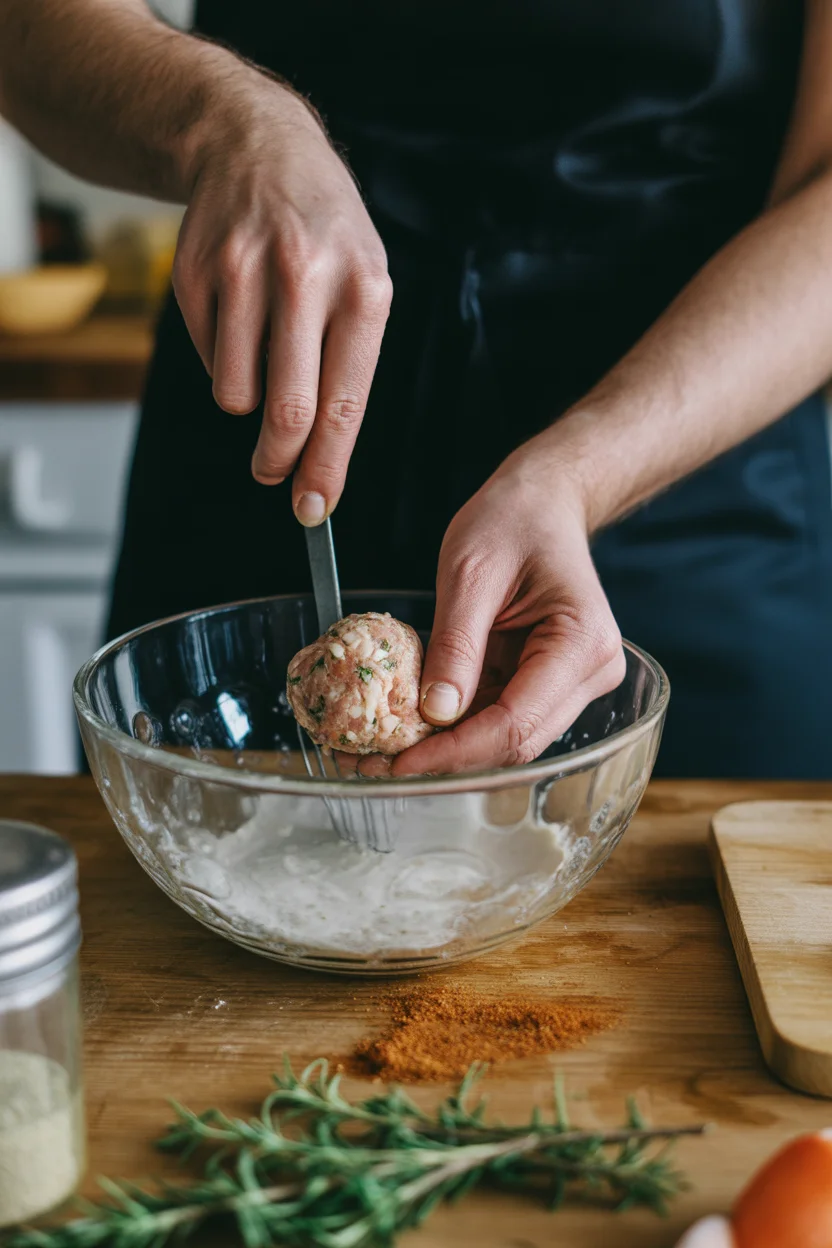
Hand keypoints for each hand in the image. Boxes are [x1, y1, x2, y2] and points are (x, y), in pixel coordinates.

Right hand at [172, 75, 391, 523]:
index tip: (314, 509)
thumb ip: (347, 369)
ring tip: (264, 362)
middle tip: (274, 475)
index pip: (343, 405)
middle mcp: (305, 278)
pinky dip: (222, 360)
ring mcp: (243, 272)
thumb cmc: (326, 235)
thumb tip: (318, 462)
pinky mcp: (195, 273)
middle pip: (285, 412)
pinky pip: (207, 359)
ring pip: (235, 393)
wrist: (257, 146)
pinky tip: (238, 316)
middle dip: (278, 462)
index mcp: (363, 290)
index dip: (325, 468)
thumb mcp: (364, 283)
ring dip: (246, 404)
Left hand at [390, 444, 625, 775]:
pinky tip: (414, 724)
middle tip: (380, 762)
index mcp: (582, 643)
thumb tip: (435, 713)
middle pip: (516, 742)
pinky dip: (458, 725)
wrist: (544, 502)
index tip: (400, 762)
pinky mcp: (550, 683)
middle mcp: (591, 673)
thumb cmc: (514, 520)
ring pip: (507, 738)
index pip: (516, 723)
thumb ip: (456, 644)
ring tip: (387, 747)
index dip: (456, 751)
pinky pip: (501, 717)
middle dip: (448, 758)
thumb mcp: (471, 572)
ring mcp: (574, 683)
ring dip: (449, 747)